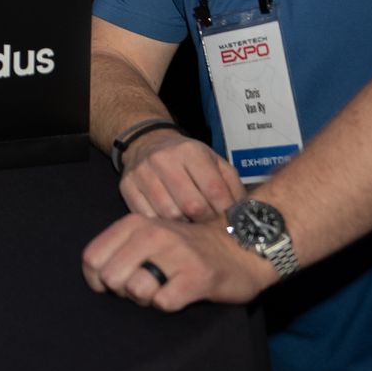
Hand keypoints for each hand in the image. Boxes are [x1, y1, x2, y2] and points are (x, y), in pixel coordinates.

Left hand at [82, 212, 276, 311]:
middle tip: (145, 285)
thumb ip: (120, 249)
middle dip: (123, 290)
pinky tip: (180, 293)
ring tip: (163, 288)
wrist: (241, 247)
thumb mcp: (149, 236)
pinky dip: (168, 304)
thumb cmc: (187, 248)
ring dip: (146, 298)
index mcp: (135, 224)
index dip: (97, 280)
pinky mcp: (197, 277)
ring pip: (135, 289)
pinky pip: (163, 302)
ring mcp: (176, 254)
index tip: (114, 284)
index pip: (92, 258)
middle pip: (111, 277)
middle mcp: (153, 234)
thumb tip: (97, 278)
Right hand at [119, 128, 243, 220]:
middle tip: (210, 228)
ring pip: (169, 214)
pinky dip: (162, 225)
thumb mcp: (214, 162)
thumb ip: (232, 185)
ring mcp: (142, 173)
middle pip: (191, 205)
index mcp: (191, 151)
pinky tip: (170, 223)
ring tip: (191, 226)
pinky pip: (147, 216)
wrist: (146, 142)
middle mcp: (164, 159)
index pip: (214, 189)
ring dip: (184, 226)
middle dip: (205, 222)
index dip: (224, 211)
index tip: (229, 222)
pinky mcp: (126, 186)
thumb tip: (245, 213)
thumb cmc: (187, 158)